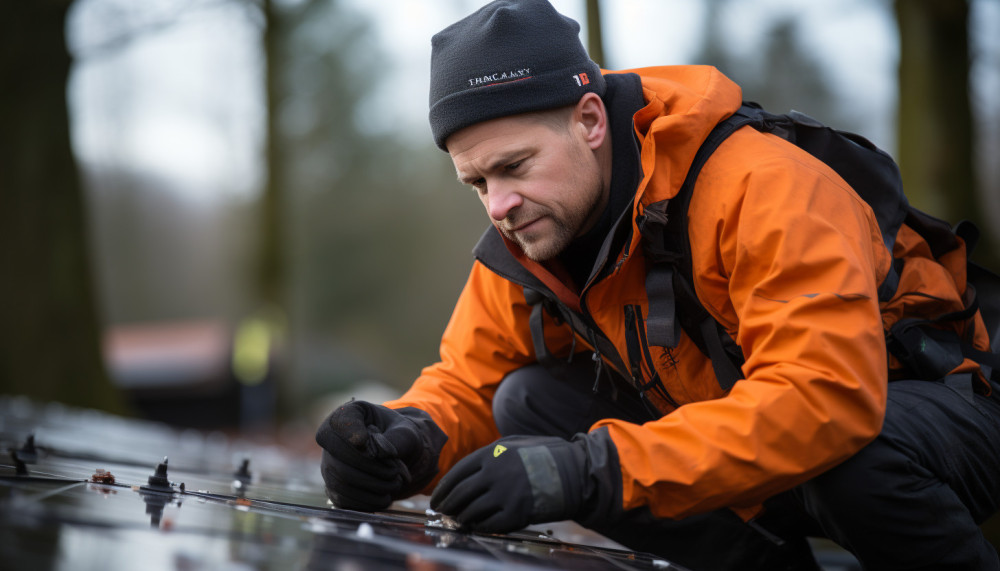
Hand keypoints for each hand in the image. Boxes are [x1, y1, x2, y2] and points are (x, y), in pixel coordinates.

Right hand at [315, 401, 446, 510]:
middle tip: (395, 471)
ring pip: (343, 483)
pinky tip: (386, 495)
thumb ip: (397, 438)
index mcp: (347, 415)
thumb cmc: (398, 436)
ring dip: (374, 486)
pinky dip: (370, 501)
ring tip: (395, 482)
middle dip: (372, 468)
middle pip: (340, 460)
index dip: (351, 433)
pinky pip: (346, 500)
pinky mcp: (335, 489)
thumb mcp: (406, 431)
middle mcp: (331, 440)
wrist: (396, 455)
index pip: (338, 422)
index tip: (366, 440)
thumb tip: (380, 453)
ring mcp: (330, 466)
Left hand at [429, 433, 621, 532]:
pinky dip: (479, 526)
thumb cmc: (545, 455)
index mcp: (492, 454)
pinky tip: (477, 525)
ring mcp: (504, 495)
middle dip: (447, 505)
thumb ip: (491, 453)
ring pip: (471, 511)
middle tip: (441, 511)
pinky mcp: (516, 514)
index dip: (443, 488)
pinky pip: (488, 524)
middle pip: (460, 494)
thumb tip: (468, 470)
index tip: (437, 498)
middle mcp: (494, 474)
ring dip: (461, 517)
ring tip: (458, 519)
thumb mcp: (515, 443)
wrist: (574, 472)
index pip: (457, 473)